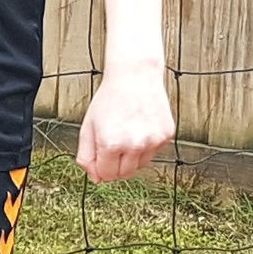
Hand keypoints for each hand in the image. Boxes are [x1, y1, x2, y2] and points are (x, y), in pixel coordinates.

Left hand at [76, 67, 173, 183]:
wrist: (135, 76)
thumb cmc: (110, 98)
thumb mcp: (88, 127)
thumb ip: (86, 156)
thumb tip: (95, 178)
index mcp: (111, 144)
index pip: (106, 175)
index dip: (102, 168)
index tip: (102, 157)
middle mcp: (134, 145)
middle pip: (125, 174)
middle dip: (116, 165)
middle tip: (114, 145)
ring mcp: (153, 141)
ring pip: (140, 165)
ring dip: (132, 156)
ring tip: (127, 133)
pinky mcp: (166, 136)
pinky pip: (154, 153)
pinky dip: (146, 146)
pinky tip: (140, 128)